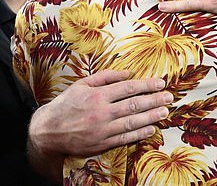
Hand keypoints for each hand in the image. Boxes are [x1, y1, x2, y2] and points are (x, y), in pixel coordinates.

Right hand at [29, 70, 172, 157]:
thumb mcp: (82, 84)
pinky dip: (139, 133)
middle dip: (154, 100)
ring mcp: (102, 129)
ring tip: (164, 112)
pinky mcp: (101, 143)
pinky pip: (124, 137)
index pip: (128, 88)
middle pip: (134, 105)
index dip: (146, 85)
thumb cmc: (66, 104)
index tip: (160, 83)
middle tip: (169, 97)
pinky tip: (151, 128)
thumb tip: (128, 73)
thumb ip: (105, 76)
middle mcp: (101, 112)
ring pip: (132, 122)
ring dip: (151, 116)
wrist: (47, 131)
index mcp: (97, 95)